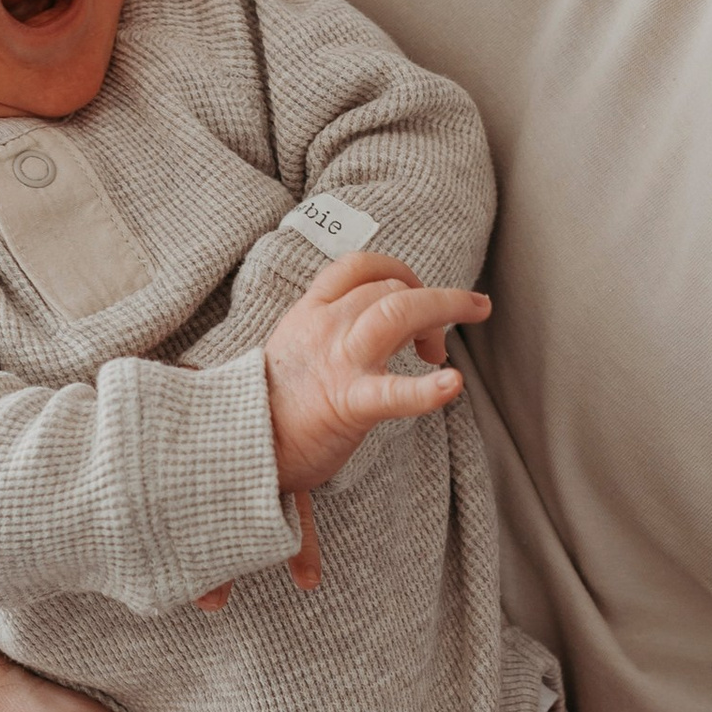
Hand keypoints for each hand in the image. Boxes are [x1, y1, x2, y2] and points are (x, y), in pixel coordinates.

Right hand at [264, 248, 489, 491]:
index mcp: (311, 312)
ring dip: (443, 309)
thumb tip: (382, 330)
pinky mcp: (349, 403)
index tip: (414, 295)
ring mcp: (339, 362)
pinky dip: (427, 390)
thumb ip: (331, 330)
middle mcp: (326, 326)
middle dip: (432, 301)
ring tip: (472, 318)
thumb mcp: (296, 348)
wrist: (239, 445)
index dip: (398, 272)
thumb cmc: (274, 405)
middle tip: (442, 337)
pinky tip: (451, 384)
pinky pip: (393, 392)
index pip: (360, 266)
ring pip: (398, 312)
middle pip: (391, 288)